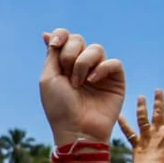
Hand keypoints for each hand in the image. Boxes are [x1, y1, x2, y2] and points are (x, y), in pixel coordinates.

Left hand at [38, 29, 124, 145]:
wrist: (77, 128)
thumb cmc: (59, 107)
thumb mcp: (49, 78)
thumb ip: (52, 55)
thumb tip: (47, 34)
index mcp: (64, 64)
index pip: (65, 37)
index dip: (61, 35)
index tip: (55, 44)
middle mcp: (81, 65)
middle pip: (79, 40)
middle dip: (69, 53)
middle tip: (66, 73)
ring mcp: (99, 71)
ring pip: (96, 48)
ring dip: (83, 63)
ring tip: (78, 83)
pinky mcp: (116, 79)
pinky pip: (113, 62)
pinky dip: (102, 68)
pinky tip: (92, 81)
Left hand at [117, 90, 163, 162]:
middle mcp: (157, 131)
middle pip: (159, 112)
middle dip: (159, 101)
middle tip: (158, 90)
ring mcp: (145, 135)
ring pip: (143, 118)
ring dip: (141, 107)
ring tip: (140, 97)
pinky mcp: (136, 141)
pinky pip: (128, 131)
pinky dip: (123, 124)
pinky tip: (120, 116)